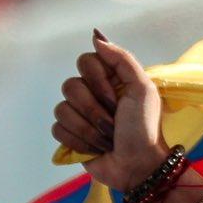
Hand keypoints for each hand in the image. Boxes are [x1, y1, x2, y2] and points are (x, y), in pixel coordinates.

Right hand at [51, 30, 170, 192]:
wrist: (139, 165)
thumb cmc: (145, 129)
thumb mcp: (143, 90)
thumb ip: (122, 59)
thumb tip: (95, 37)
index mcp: (110, 79)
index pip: (85, 61)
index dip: (98, 81)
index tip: (117, 99)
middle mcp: (92, 93)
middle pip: (70, 86)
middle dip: (95, 110)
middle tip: (114, 124)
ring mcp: (79, 114)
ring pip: (62, 109)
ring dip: (89, 129)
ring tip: (108, 139)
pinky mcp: (70, 134)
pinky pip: (58, 128)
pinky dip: (79, 141)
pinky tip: (95, 148)